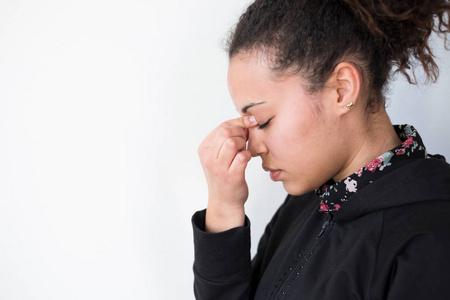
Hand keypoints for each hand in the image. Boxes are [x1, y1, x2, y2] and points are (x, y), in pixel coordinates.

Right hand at [198, 116, 257, 231]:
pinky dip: (248, 154)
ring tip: (245, 150)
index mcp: (204, 149)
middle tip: (247, 139)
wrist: (224, 201)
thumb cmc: (224, 175)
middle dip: (241, 132)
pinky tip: (247, 159)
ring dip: (244, 144)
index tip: (250, 122)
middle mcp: (209, 158)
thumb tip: (246, 121)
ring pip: (233, 142)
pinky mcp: (231, 176)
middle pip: (227, 132)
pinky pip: (243, 156)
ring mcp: (219, 168)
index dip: (238, 122)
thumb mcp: (218, 155)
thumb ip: (226, 139)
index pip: (221, 127)